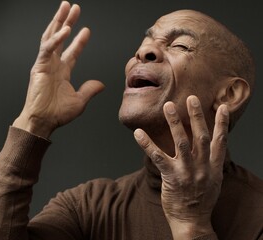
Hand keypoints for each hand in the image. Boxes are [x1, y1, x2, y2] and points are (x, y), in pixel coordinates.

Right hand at [13, 1, 104, 137]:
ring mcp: (45, 64)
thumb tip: (101, 84)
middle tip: (74, 8)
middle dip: (67, 22)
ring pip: (51, 37)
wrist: (42, 122)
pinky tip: (65, 29)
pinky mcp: (39, 66)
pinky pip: (47, 48)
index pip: (72, 52)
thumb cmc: (56, 114)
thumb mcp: (79, 101)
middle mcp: (53, 65)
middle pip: (60, 38)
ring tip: (66, 7)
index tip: (87, 30)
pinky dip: (56, 38)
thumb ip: (89, 90)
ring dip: (59, 21)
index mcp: (62, 72)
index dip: (79, 41)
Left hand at [134, 95, 228, 238]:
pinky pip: (157, 157)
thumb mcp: (214, 181)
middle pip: (200, 136)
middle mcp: (202, 166)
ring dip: (174, 122)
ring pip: (181, 142)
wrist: (192, 221)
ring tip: (168, 106)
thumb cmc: (201, 200)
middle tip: (191, 98)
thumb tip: (213, 147)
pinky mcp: (171, 177)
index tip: (221, 107)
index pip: (220, 141)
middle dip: (196, 116)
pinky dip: (147, 144)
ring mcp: (187, 171)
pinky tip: (138, 133)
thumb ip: (212, 162)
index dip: (221, 123)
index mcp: (214, 166)